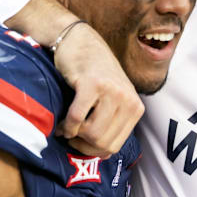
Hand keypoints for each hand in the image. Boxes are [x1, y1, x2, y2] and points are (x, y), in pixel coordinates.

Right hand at [53, 23, 143, 157]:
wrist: (80, 40)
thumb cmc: (93, 74)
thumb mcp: (113, 99)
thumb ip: (113, 123)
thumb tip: (103, 155)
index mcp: (136, 107)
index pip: (114, 146)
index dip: (93, 150)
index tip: (80, 142)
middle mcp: (128, 99)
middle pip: (102, 142)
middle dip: (81, 144)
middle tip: (70, 135)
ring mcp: (111, 90)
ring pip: (90, 133)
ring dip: (73, 134)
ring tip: (66, 125)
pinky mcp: (92, 84)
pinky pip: (76, 118)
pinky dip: (65, 125)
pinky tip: (60, 122)